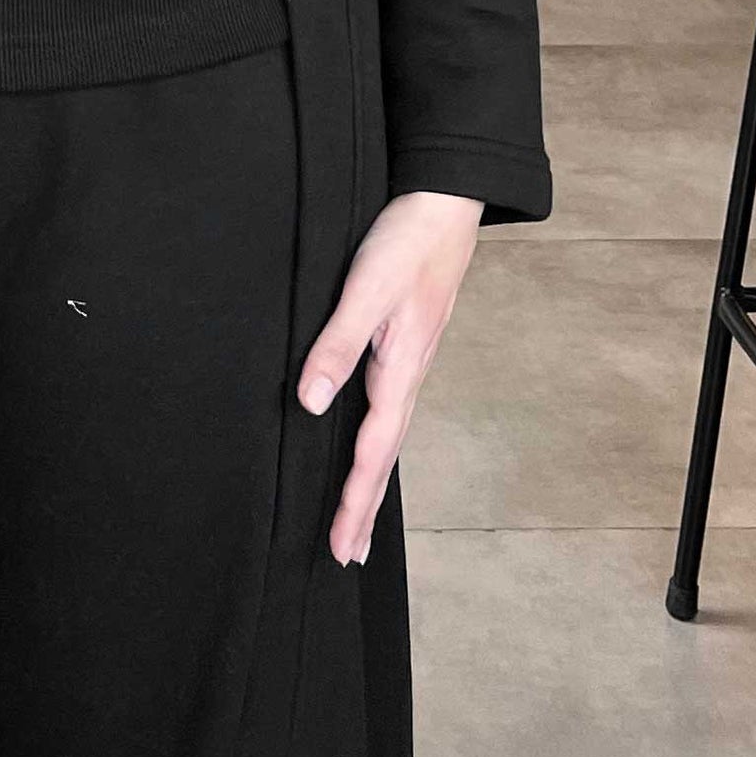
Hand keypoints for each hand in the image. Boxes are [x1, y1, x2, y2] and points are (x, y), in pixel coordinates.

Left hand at [294, 189, 483, 567]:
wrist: (447, 199)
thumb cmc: (406, 240)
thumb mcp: (366, 291)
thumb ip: (337, 346)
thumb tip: (309, 404)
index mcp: (401, 369)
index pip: (372, 451)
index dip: (354, 501)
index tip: (340, 547)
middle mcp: (408, 373)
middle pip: (384, 455)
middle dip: (365, 507)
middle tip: (348, 557)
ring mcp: (410, 359)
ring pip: (387, 433)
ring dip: (371, 479)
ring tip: (357, 517)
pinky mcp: (405, 342)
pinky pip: (388, 407)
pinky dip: (376, 440)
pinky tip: (368, 441)